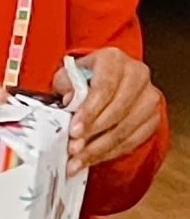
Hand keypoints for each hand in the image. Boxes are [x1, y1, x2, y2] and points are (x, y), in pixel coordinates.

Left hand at [53, 49, 161, 175]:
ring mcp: (149, 97)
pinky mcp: (153, 117)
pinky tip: (93, 159)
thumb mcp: (68, 75)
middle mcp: (137, 74)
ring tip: (79, 160)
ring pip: (126, 129)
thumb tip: (70, 101)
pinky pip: (133, 141)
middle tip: (74, 149)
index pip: (105, 87)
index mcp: (114, 59)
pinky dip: (110, 153)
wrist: (106, 82)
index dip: (90, 111)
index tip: (74, 130)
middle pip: (117, 110)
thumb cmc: (84, 78)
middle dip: (93, 134)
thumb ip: (66, 85)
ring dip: (100, 148)